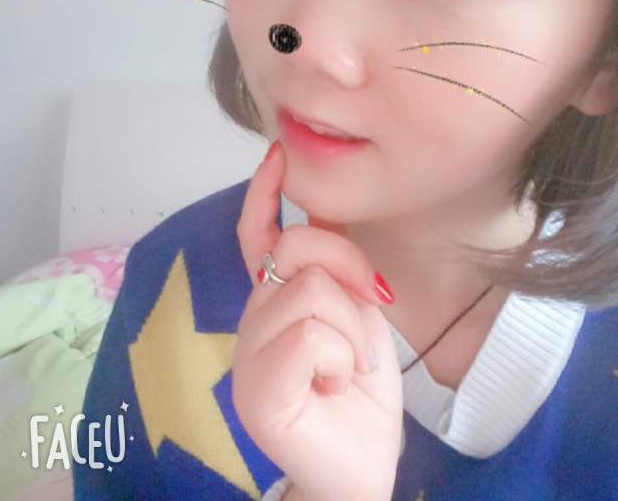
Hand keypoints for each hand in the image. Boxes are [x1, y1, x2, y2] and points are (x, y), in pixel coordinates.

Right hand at [232, 141, 402, 500]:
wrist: (361, 463)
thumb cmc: (359, 388)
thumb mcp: (356, 314)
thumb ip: (333, 271)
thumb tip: (322, 214)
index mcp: (275, 301)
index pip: (257, 235)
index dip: (263, 193)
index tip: (276, 154)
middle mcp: (252, 319)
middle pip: (300, 248)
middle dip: (351, 271)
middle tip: (369, 314)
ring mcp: (248, 355)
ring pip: (312, 291)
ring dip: (353, 329)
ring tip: (346, 367)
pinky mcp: (258, 389)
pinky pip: (311, 337)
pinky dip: (342, 358)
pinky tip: (334, 386)